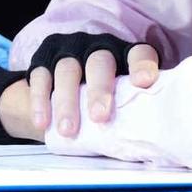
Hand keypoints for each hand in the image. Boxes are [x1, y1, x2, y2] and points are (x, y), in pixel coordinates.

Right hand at [23, 32, 160, 137]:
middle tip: (100, 116)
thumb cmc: (105, 96)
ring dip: (67, 102)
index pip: (138, 54)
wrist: (65, 84)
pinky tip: (42, 122)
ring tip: (69, 130)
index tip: (143, 83)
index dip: (142, 66)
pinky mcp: (42, 61)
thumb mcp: (121, 96)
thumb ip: (133, 109)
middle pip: (99, 62)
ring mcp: (68, 52)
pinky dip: (40, 101)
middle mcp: (96, 47)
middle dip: (100, 89)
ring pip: (68, 70)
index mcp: (124, 54)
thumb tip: (151, 144)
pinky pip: (40, 77)